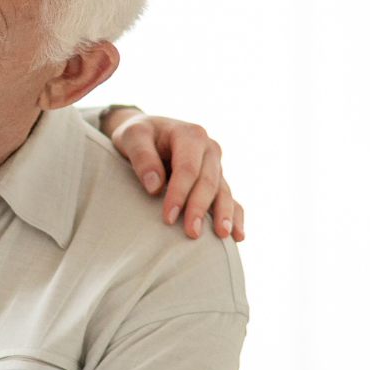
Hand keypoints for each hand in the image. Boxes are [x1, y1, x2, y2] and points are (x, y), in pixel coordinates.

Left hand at [103, 110, 244, 240]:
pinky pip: (232, 199)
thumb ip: (141, 156)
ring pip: (223, 192)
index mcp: (191, 135)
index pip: (188, 168)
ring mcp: (216, 166)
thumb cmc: (139, 135)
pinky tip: (237, 236)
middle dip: (199, 208)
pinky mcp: (218, 180)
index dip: (179, 193)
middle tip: (192, 233)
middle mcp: (209, 149)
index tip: (167, 218)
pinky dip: (236, 217)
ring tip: (222, 236)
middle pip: (208, 182)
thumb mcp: (132, 136)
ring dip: (223, 214)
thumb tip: (155, 186)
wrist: (148, 133)